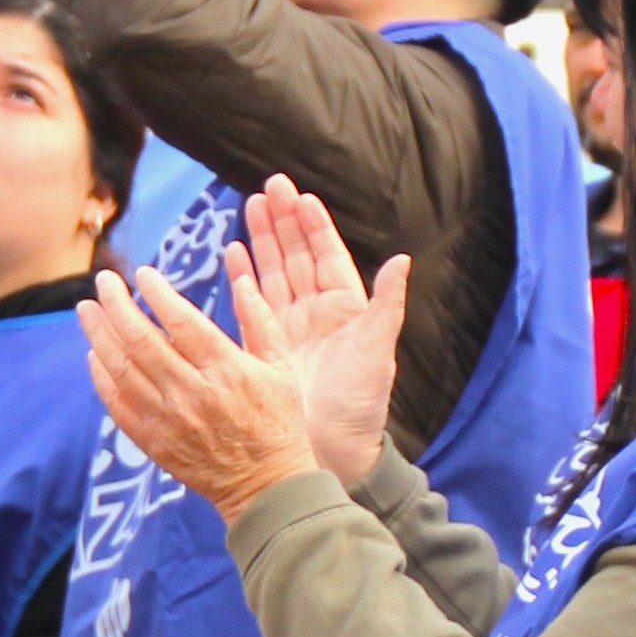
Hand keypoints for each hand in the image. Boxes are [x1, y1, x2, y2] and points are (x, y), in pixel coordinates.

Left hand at [81, 262, 324, 518]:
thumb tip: (240, 276)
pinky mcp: (153, 441)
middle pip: (141, 341)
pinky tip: (94, 353)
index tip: (142, 274)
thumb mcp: (281, 366)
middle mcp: (192, 393)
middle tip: (104, 281)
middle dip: (117, 306)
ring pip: (121, 369)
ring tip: (86, 310)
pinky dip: (101, 376)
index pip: (182, 322)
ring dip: (99, 335)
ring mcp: (168, 419)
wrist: (264, 485)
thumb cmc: (277, 420)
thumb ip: (259, 319)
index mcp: (226, 370)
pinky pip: (117, 404)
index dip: (158, 294)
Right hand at [228, 181, 406, 489]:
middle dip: (283, 222)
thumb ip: (388, 304)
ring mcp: (291, 328)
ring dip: (262, 241)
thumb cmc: (360, 403)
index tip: (301, 197)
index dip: (315, 226)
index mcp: (347, 309)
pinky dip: (243, 277)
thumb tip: (403, 259)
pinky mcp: (268, 346)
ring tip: (249, 206)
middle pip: (298, 256)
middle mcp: (318, 313)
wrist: (333, 450)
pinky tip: (232, 253)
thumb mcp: (378, 351)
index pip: (328, 256)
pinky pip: (253, 303)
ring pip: (275, 273)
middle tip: (269, 186)